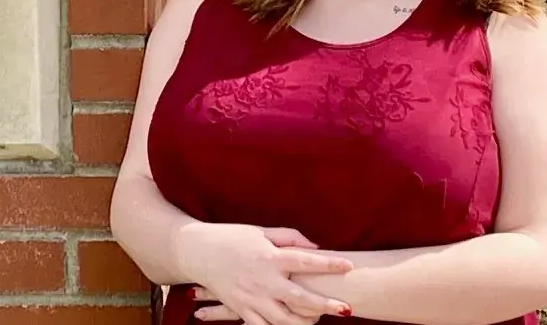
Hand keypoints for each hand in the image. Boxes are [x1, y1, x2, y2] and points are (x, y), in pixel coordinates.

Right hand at [171, 224, 352, 324]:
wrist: (196, 251)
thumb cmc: (230, 237)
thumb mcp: (260, 232)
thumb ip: (289, 238)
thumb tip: (314, 247)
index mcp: (269, 257)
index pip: (306, 261)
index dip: (330, 264)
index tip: (350, 266)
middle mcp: (263, 280)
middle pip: (301, 298)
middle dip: (325, 305)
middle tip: (346, 309)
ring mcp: (252, 298)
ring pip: (284, 320)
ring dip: (305, 324)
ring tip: (319, 323)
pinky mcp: (241, 309)